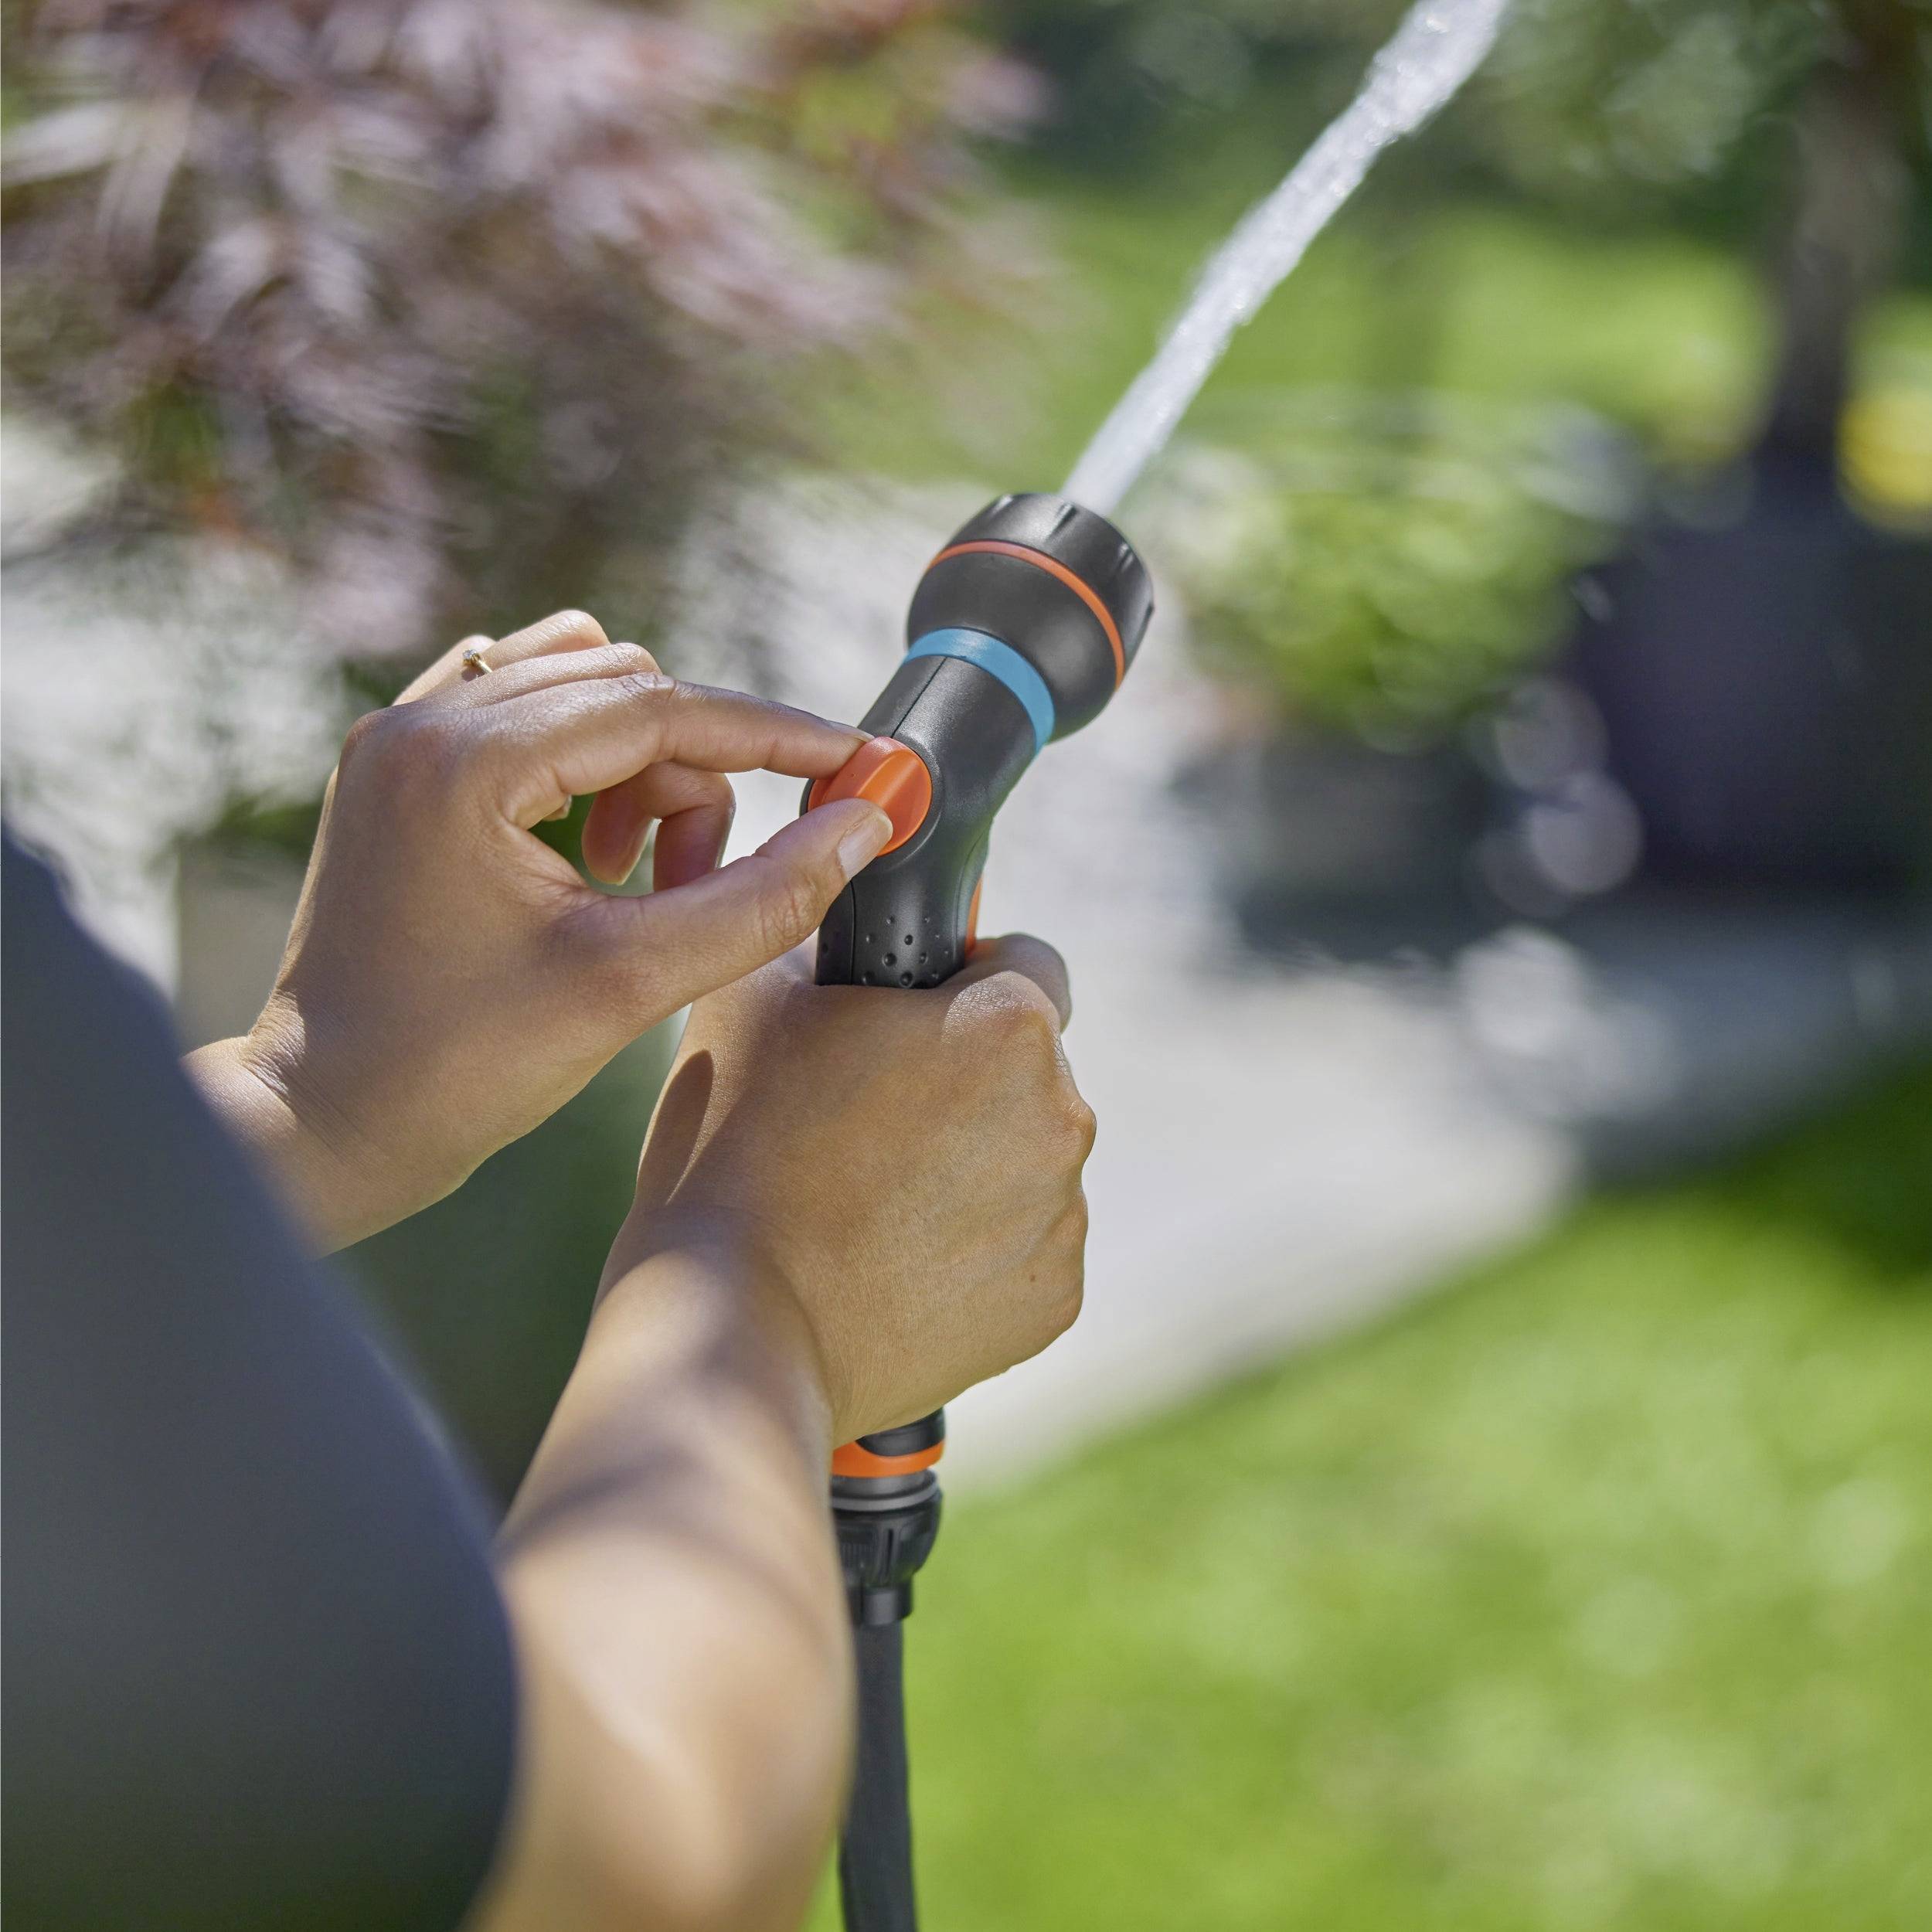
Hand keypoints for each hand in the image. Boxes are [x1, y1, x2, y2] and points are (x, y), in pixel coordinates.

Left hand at [190, 612, 893, 1250]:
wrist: (325, 1124)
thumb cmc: (460, 1069)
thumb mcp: (631, 985)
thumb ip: (761, 898)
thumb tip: (862, 824)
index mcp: (462, 762)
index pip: (660, 706)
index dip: (774, 733)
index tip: (856, 761)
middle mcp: (420, 723)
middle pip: (625, 688)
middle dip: (698, 774)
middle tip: (706, 884)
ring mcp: (399, 739)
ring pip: (579, 693)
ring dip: (643, 770)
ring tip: (637, 881)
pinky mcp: (395, 770)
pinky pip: (521, 711)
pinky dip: (583, 761)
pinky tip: (590, 848)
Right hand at [602, 935, 1095, 1442]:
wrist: (736, 1327)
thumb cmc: (738, 1150)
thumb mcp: (753, 994)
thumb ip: (819, 921)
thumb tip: (836, 883)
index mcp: (1011, 1025)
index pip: (1026, 961)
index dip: (964, 977)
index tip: (907, 1016)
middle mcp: (1066, 1116)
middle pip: (1027, 1069)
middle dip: (964, 1078)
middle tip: (862, 1117)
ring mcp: (1065, 1217)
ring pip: (1025, 1160)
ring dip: (972, 1164)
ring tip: (866, 1200)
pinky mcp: (1053, 1302)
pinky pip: (1024, 1248)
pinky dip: (975, 1250)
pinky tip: (892, 1261)